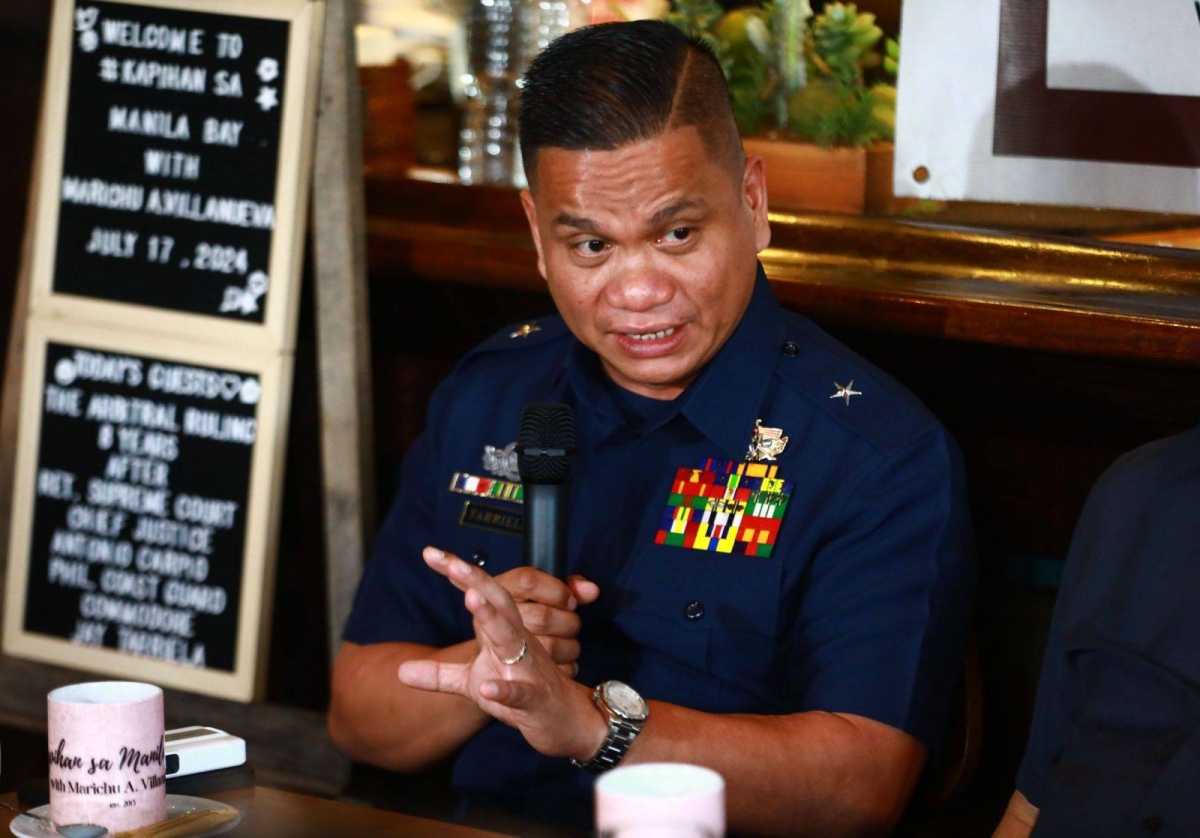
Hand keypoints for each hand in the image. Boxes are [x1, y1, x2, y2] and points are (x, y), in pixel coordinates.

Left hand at [398, 548, 607, 760]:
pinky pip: (521, 693)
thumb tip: (400, 671)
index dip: (458, 574)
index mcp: (503, 632)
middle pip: (499, 603)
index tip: (431, 552)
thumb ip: (440, 675)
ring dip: (492, 619)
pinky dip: (505, 690)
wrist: (569, 721)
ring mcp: (528, 669)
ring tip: (471, 600)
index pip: (480, 594)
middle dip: (477, 582)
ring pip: (511, 638)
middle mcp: (518, 642)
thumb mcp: (475, 682)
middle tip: (454, 563)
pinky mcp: (535, 700)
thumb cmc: (524, 694)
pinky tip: (486, 688)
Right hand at [492, 560, 598, 671]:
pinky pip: (556, 669)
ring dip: (569, 645)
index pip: (528, 582)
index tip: (570, 601)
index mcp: (504, 590)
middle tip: (569, 622)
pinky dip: (567, 664)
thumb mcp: (541, 592)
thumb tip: (592, 591)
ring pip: (551, 646)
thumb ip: (568, 587)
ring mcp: (507, 650)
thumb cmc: (528, 614)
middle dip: (567, 620)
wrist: (499, 648)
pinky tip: (562, 659)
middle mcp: (500, 618)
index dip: (558, 591)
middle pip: (542, 617)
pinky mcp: (519, 675)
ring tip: (565, 640)